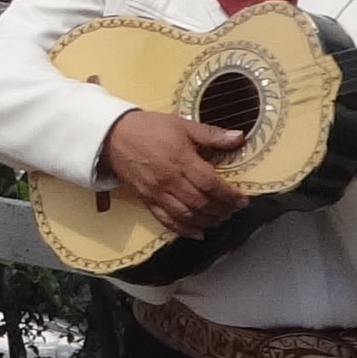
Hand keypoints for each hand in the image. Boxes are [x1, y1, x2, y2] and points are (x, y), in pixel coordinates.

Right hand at [102, 110, 248, 236]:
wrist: (114, 136)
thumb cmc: (149, 128)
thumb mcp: (182, 124)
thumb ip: (211, 134)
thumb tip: (239, 137)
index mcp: (182, 160)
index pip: (211, 184)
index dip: (229, 195)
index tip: (242, 199)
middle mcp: (170, 181)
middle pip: (201, 203)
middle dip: (222, 210)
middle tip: (234, 210)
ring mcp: (157, 193)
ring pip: (187, 215)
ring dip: (207, 221)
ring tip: (220, 219)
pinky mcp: (147, 200)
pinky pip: (167, 220)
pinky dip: (184, 230)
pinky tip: (197, 233)